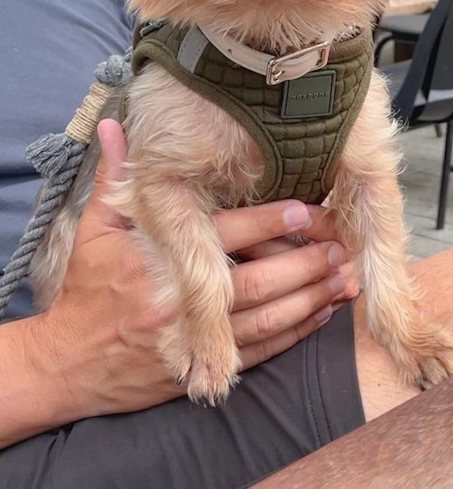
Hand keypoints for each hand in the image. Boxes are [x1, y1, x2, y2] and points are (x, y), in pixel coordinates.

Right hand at [24, 120, 357, 426]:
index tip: (309, 208)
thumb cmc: (89, 290)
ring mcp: (190, 341)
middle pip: (256, 281)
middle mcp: (176, 302)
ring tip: (344, 276)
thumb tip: (114, 126)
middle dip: (304, 263)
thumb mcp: (97, 231)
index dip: (271, 223)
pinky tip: (323, 311)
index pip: (226, 236)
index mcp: (156, 261)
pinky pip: (259, 351)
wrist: (65, 365)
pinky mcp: (200, 368)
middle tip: (340, 244)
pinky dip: (296, 331)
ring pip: (266, 318)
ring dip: (310, 297)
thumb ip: (115, 178)